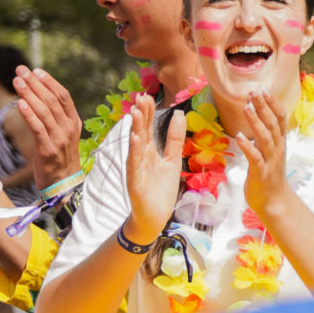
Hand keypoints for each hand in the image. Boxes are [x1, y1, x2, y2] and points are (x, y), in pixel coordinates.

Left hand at [14, 67, 83, 187]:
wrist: (63, 183)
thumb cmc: (59, 157)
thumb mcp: (62, 134)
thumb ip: (54, 117)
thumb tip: (39, 96)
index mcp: (74, 122)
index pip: (63, 96)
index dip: (49, 81)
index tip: (35, 70)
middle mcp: (69, 128)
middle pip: (52, 99)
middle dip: (35, 83)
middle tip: (21, 70)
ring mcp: (60, 139)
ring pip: (44, 111)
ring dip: (29, 94)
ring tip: (17, 81)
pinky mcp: (48, 149)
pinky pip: (38, 128)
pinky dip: (29, 114)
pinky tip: (20, 104)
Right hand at [124, 93, 183, 240]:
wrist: (155, 216)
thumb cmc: (161, 189)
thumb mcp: (172, 160)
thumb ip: (174, 139)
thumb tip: (179, 114)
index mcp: (149, 152)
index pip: (148, 128)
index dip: (148, 113)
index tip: (147, 96)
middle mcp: (140, 157)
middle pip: (141, 133)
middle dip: (141, 116)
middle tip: (140, 97)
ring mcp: (136, 169)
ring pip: (135, 146)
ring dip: (135, 129)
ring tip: (136, 113)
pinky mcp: (135, 182)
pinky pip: (135, 165)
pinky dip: (134, 152)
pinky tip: (135, 139)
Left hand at [235, 91, 291, 219]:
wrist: (275, 202)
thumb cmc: (269, 176)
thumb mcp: (269, 153)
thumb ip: (266, 137)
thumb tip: (257, 119)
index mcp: (279, 143)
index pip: (280, 118)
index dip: (272, 102)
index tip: (263, 88)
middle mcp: (277, 149)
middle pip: (273, 123)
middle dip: (264, 106)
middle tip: (254, 91)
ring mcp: (270, 161)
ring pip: (265, 137)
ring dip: (256, 121)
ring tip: (247, 107)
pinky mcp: (261, 173)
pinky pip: (255, 157)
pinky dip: (248, 146)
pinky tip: (239, 136)